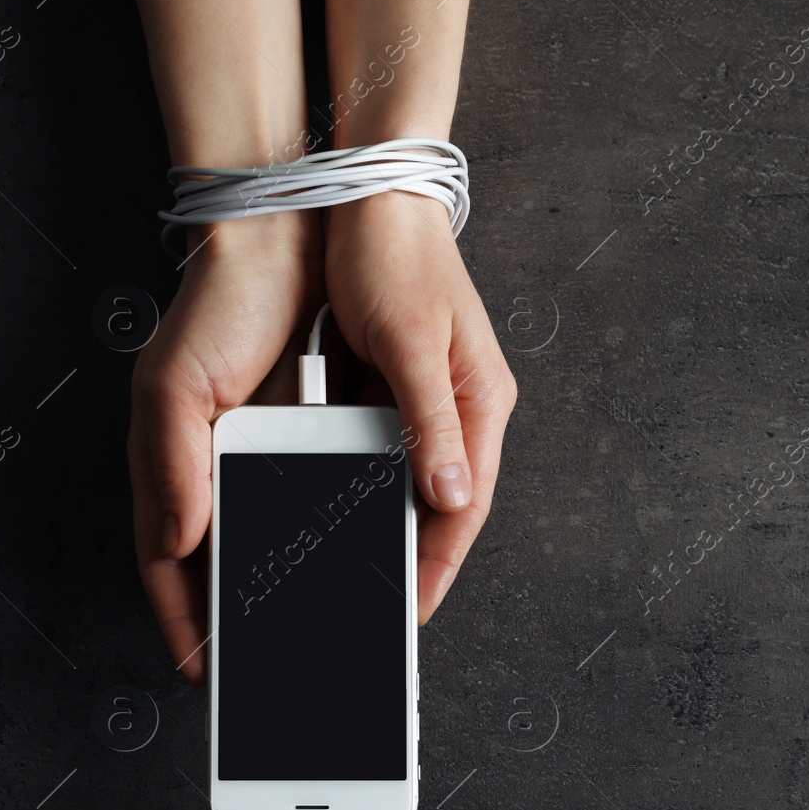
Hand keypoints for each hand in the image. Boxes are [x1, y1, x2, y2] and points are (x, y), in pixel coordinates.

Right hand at [128, 212, 321, 685]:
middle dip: (241, 621)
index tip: (204, 671)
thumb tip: (180, 542)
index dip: (183, 621)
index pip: (170, 565)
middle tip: (268, 671)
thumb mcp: (173, 387)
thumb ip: (171, 467)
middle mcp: (218, 474)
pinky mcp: (313, 443)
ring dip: (293, 587)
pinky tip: (360, 564)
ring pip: (277, 544)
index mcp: (174, 469)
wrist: (282, 244)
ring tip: (320, 634)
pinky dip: (335, 539)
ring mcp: (265, 462)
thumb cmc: (213, 309)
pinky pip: (324, 505)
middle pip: (225, 567)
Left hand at [323, 191, 517, 623]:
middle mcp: (460, 409)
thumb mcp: (412, 342)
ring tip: (349, 573)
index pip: (466, 504)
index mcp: (480, 402)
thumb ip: (431, 421)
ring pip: (407, 482)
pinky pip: (378, 453)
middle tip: (377, 607)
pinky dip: (359, 485)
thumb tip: (452, 495)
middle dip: (413, 557)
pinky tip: (328, 511)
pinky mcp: (393, 388)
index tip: (412, 610)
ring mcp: (427, 400)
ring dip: (383, 525)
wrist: (370, 199)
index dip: (440, 562)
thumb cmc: (395, 259)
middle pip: (440, 502)